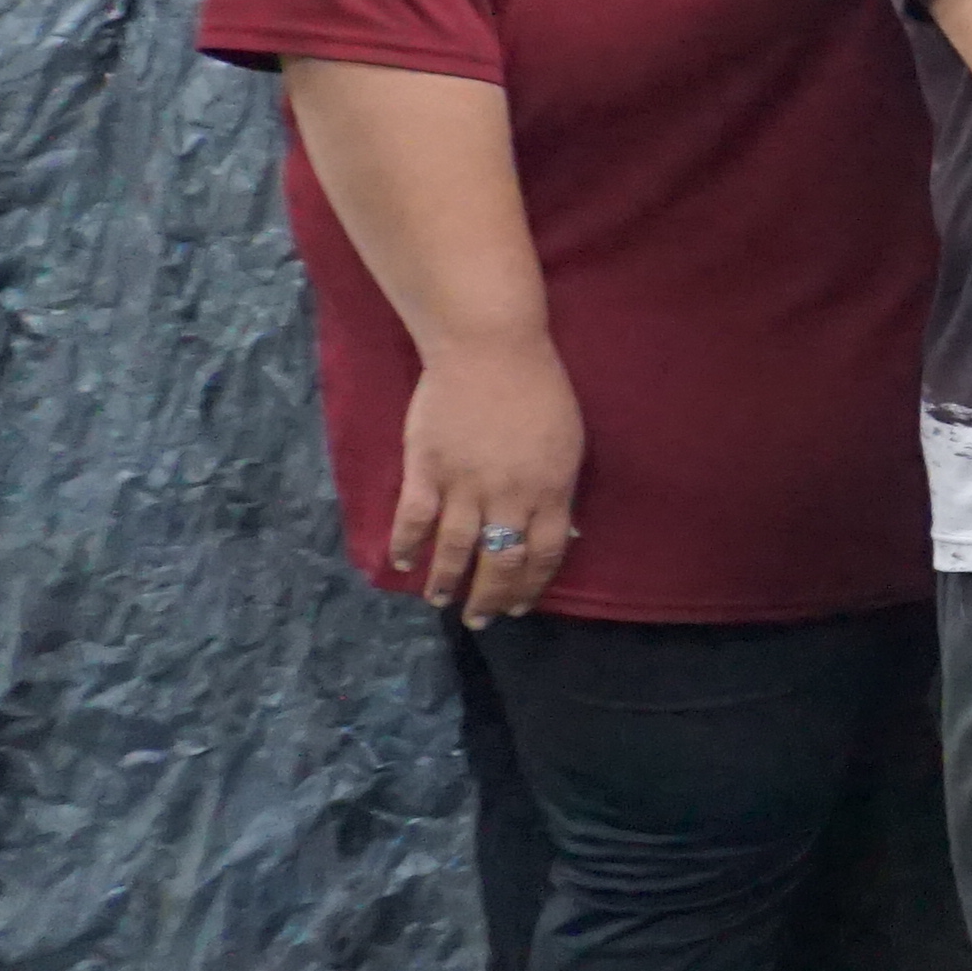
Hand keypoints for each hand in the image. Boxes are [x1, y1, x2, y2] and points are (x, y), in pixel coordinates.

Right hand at [389, 332, 582, 627]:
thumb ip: (559, 489)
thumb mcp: (568, 442)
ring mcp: (465, 484)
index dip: (531, 585)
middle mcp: (509, 497)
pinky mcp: (426, 469)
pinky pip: (414, 519)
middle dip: (490, 598)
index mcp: (551, 491)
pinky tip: (403, 563)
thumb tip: (562, 530)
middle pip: (500, 562)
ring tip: (440, 601)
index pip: (545, 555)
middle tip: (480, 620)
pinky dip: (407, 545)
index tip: (521, 605)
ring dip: (447, 581)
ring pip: (455, 549)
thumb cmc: (539, 389)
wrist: (490, 349)